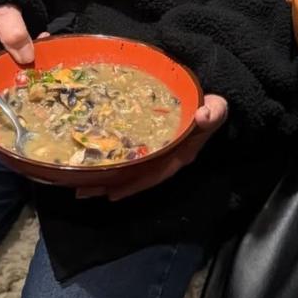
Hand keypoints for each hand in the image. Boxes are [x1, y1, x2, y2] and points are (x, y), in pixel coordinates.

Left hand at [75, 94, 228, 202]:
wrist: (208, 104)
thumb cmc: (211, 107)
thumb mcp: (217, 108)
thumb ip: (214, 112)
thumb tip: (203, 115)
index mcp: (180, 155)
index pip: (155, 174)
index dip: (135, 184)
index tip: (112, 193)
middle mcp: (167, 160)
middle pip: (136, 178)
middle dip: (111, 186)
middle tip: (82, 192)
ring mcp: (157, 155)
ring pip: (129, 171)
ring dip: (107, 180)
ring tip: (80, 187)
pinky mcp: (150, 147)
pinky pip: (130, 160)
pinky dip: (113, 166)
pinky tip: (94, 167)